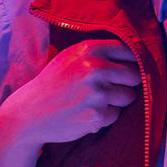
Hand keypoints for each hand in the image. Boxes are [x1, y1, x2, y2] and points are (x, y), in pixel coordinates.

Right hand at [0, 39, 140, 147]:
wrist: (29, 113)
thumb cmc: (54, 83)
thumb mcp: (72, 57)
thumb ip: (100, 53)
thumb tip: (138, 55)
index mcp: (90, 49)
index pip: (130, 52)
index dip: (131, 63)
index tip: (123, 71)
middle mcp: (95, 68)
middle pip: (135, 76)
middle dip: (126, 84)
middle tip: (107, 89)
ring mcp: (97, 93)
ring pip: (129, 96)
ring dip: (116, 101)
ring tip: (92, 101)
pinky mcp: (97, 115)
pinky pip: (116, 115)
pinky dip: (104, 117)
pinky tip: (85, 113)